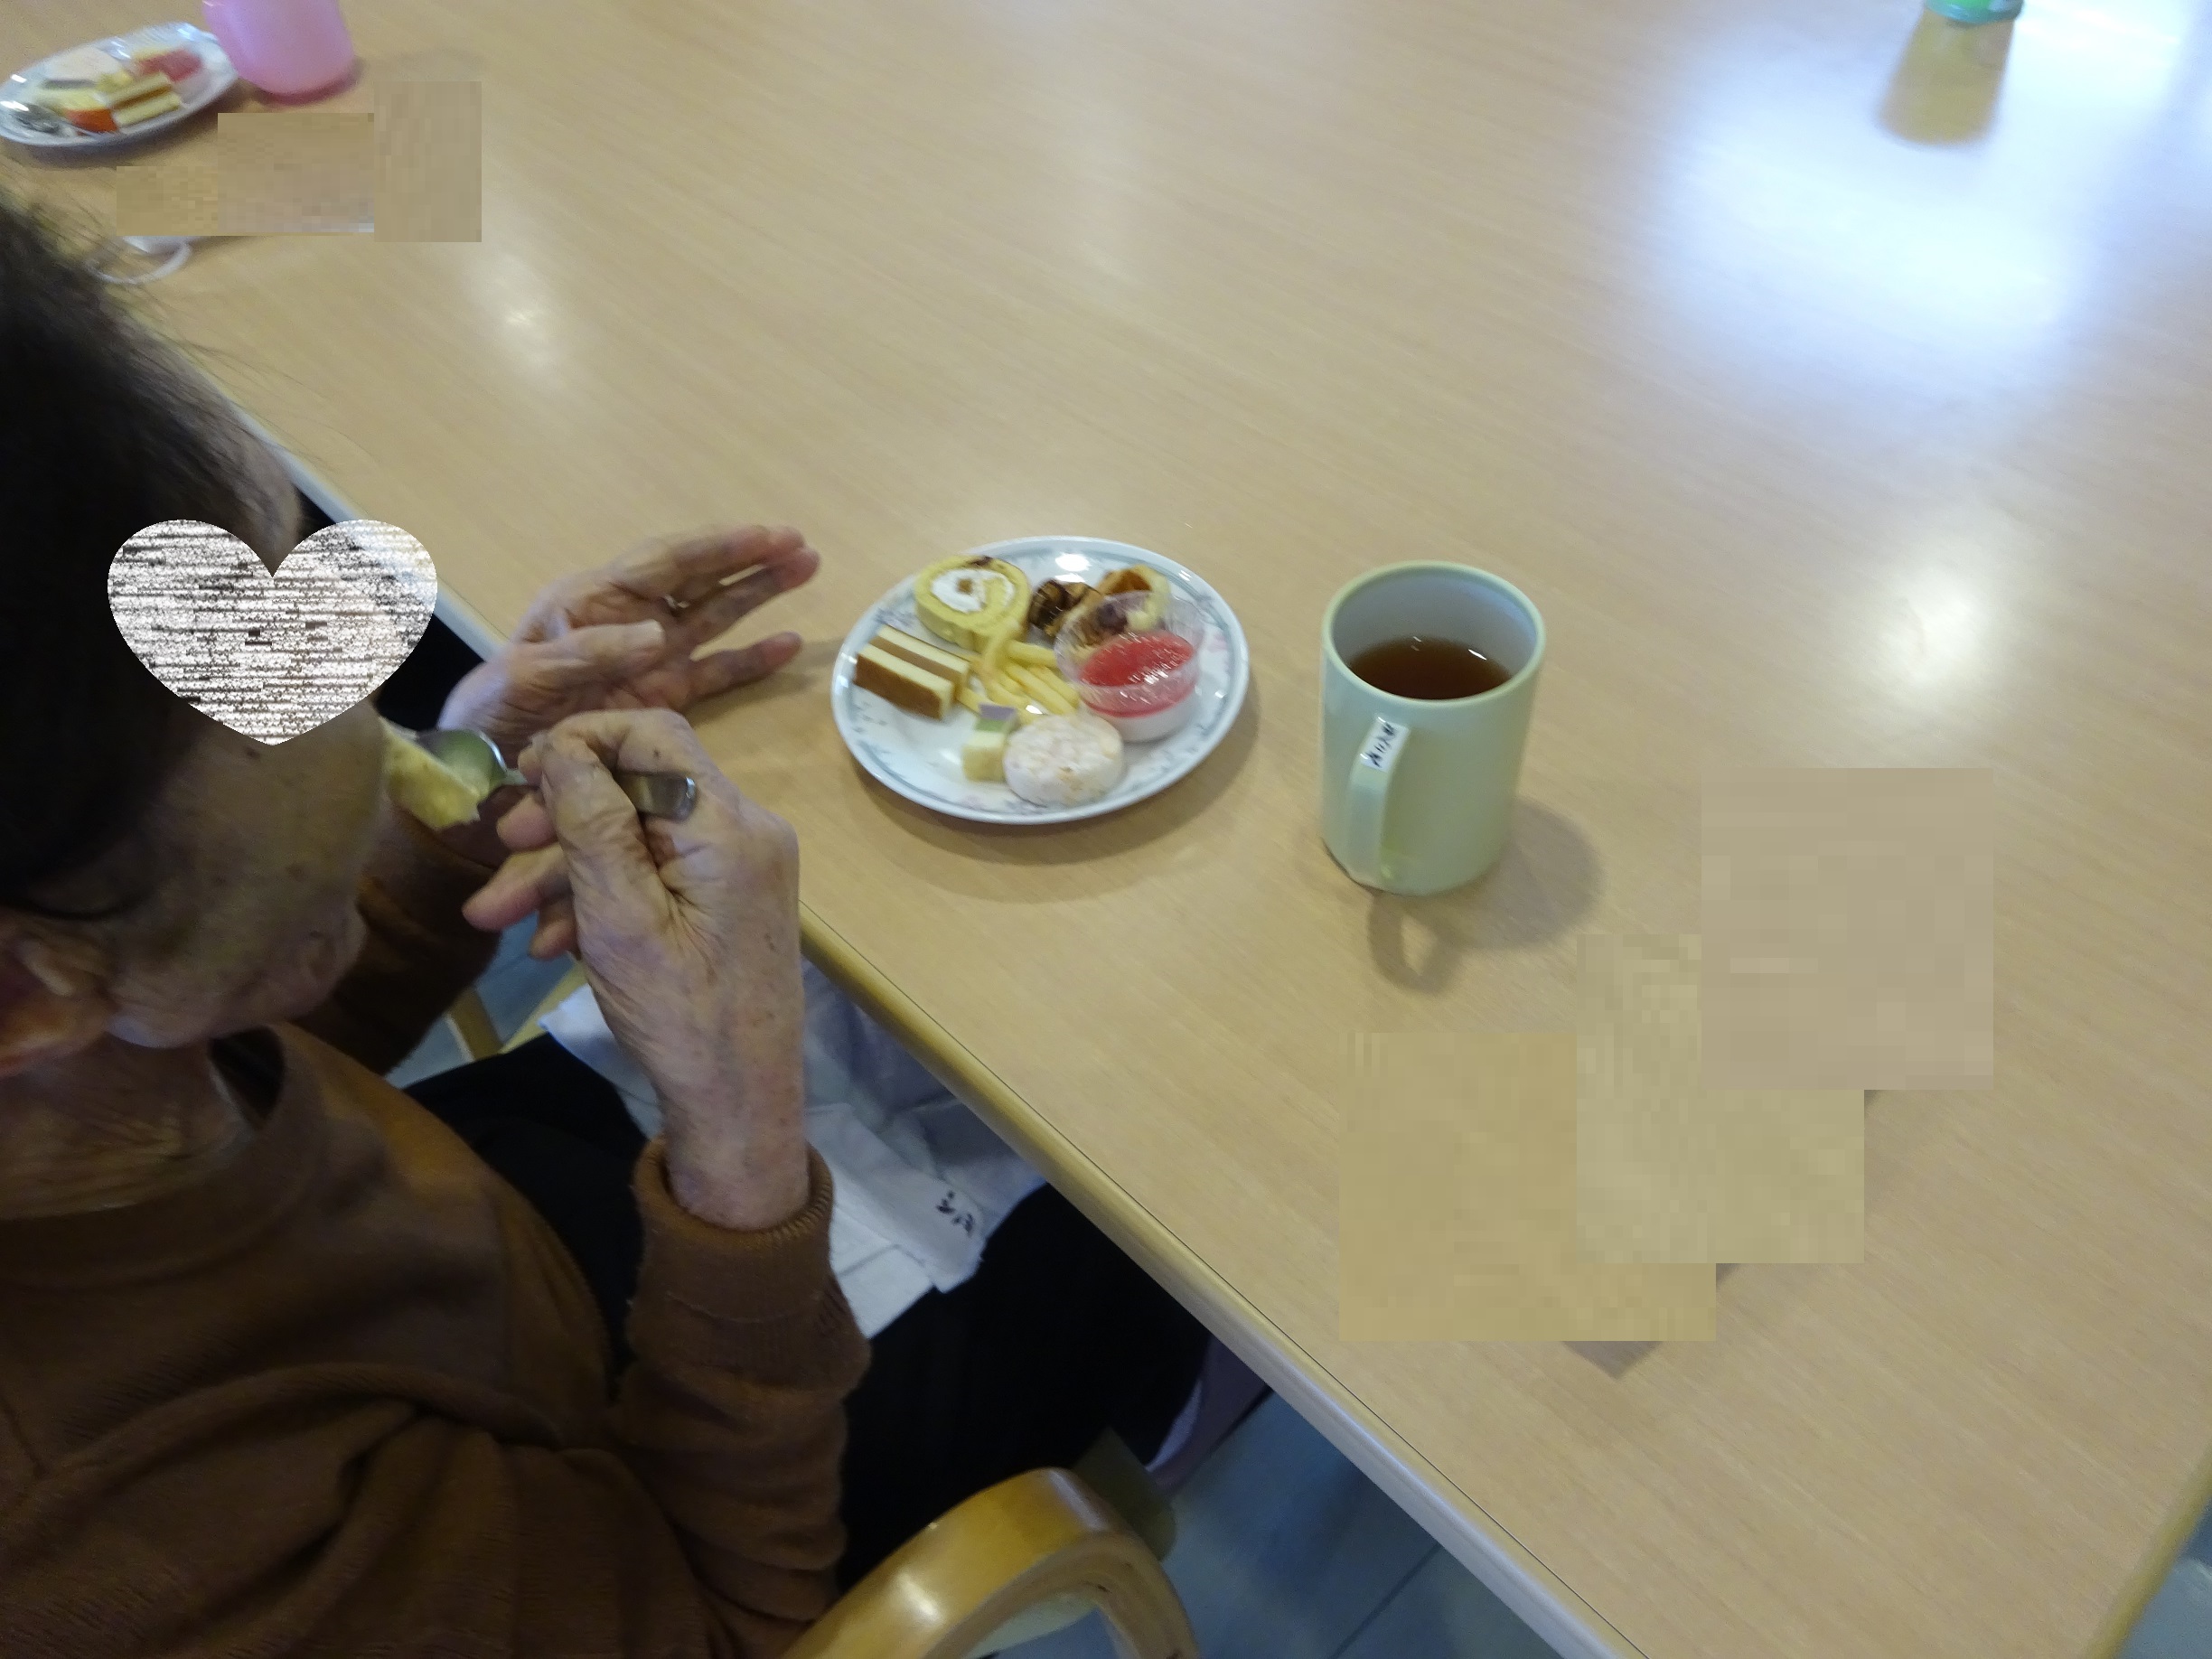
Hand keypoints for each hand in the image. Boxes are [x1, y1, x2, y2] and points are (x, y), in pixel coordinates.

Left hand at [438, 526, 819, 762]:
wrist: (474, 775)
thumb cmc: (488, 714)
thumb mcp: (523, 678)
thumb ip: (587, 653)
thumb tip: (657, 633)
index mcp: (590, 603)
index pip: (665, 563)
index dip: (717, 548)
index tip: (765, 535)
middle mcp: (625, 622)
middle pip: (698, 580)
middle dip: (748, 560)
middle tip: (800, 546)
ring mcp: (646, 662)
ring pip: (714, 617)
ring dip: (758, 594)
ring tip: (806, 569)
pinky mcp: (658, 700)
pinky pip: (714, 674)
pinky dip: (750, 661)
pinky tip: (788, 646)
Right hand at [464, 709, 807, 1230]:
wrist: (739, 1102)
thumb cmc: (681, 1015)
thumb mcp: (619, 918)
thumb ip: (592, 824)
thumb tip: (566, 747)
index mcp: (727, 825)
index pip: (652, 736)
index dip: (581, 742)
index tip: (522, 774)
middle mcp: (744, 832)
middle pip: (637, 788)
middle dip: (559, 817)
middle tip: (498, 846)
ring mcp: (738, 869)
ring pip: (637, 838)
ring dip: (564, 871)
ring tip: (494, 917)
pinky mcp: (726, 902)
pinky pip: (656, 876)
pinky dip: (601, 899)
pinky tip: (549, 944)